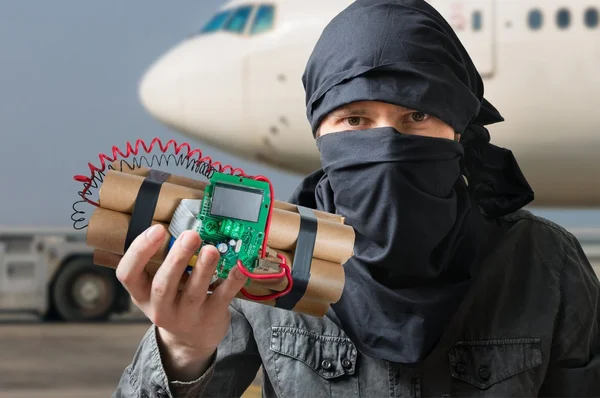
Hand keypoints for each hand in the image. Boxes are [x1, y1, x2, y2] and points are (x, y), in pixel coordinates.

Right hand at [115, 224, 247, 380]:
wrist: (191, 341)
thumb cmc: (175, 301)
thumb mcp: (160, 287)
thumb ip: (165, 262)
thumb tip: (184, 226)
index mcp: (142, 294)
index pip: (128, 274)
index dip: (139, 251)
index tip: (157, 229)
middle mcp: (160, 307)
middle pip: (163, 284)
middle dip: (177, 258)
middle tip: (190, 235)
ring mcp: (186, 316)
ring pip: (194, 292)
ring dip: (204, 268)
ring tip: (211, 249)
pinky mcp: (211, 318)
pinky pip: (222, 297)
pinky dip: (232, 281)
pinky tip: (238, 266)